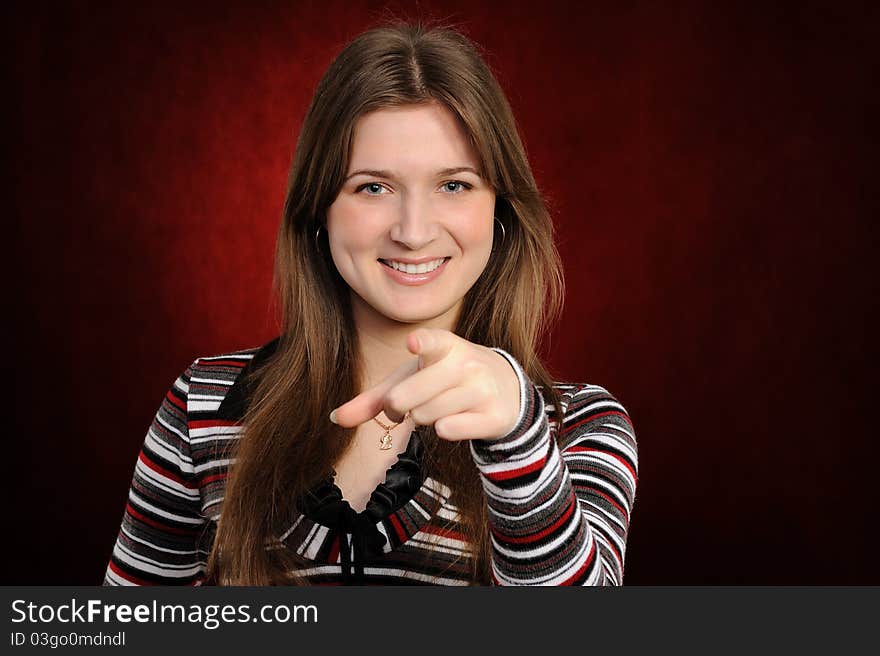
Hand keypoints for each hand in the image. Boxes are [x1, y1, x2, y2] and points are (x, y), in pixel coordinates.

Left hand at [329, 329, 520, 440]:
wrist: (506, 389)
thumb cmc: (446, 379)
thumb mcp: (413, 378)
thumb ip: (375, 397)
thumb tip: (334, 418)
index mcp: (444, 345)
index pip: (432, 342)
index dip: (421, 344)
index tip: (413, 344)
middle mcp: (466, 363)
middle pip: (409, 397)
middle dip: (400, 406)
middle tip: (407, 405)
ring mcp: (482, 389)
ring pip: (427, 416)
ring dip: (424, 418)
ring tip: (440, 407)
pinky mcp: (493, 415)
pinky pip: (450, 430)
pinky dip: (445, 430)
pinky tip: (456, 419)